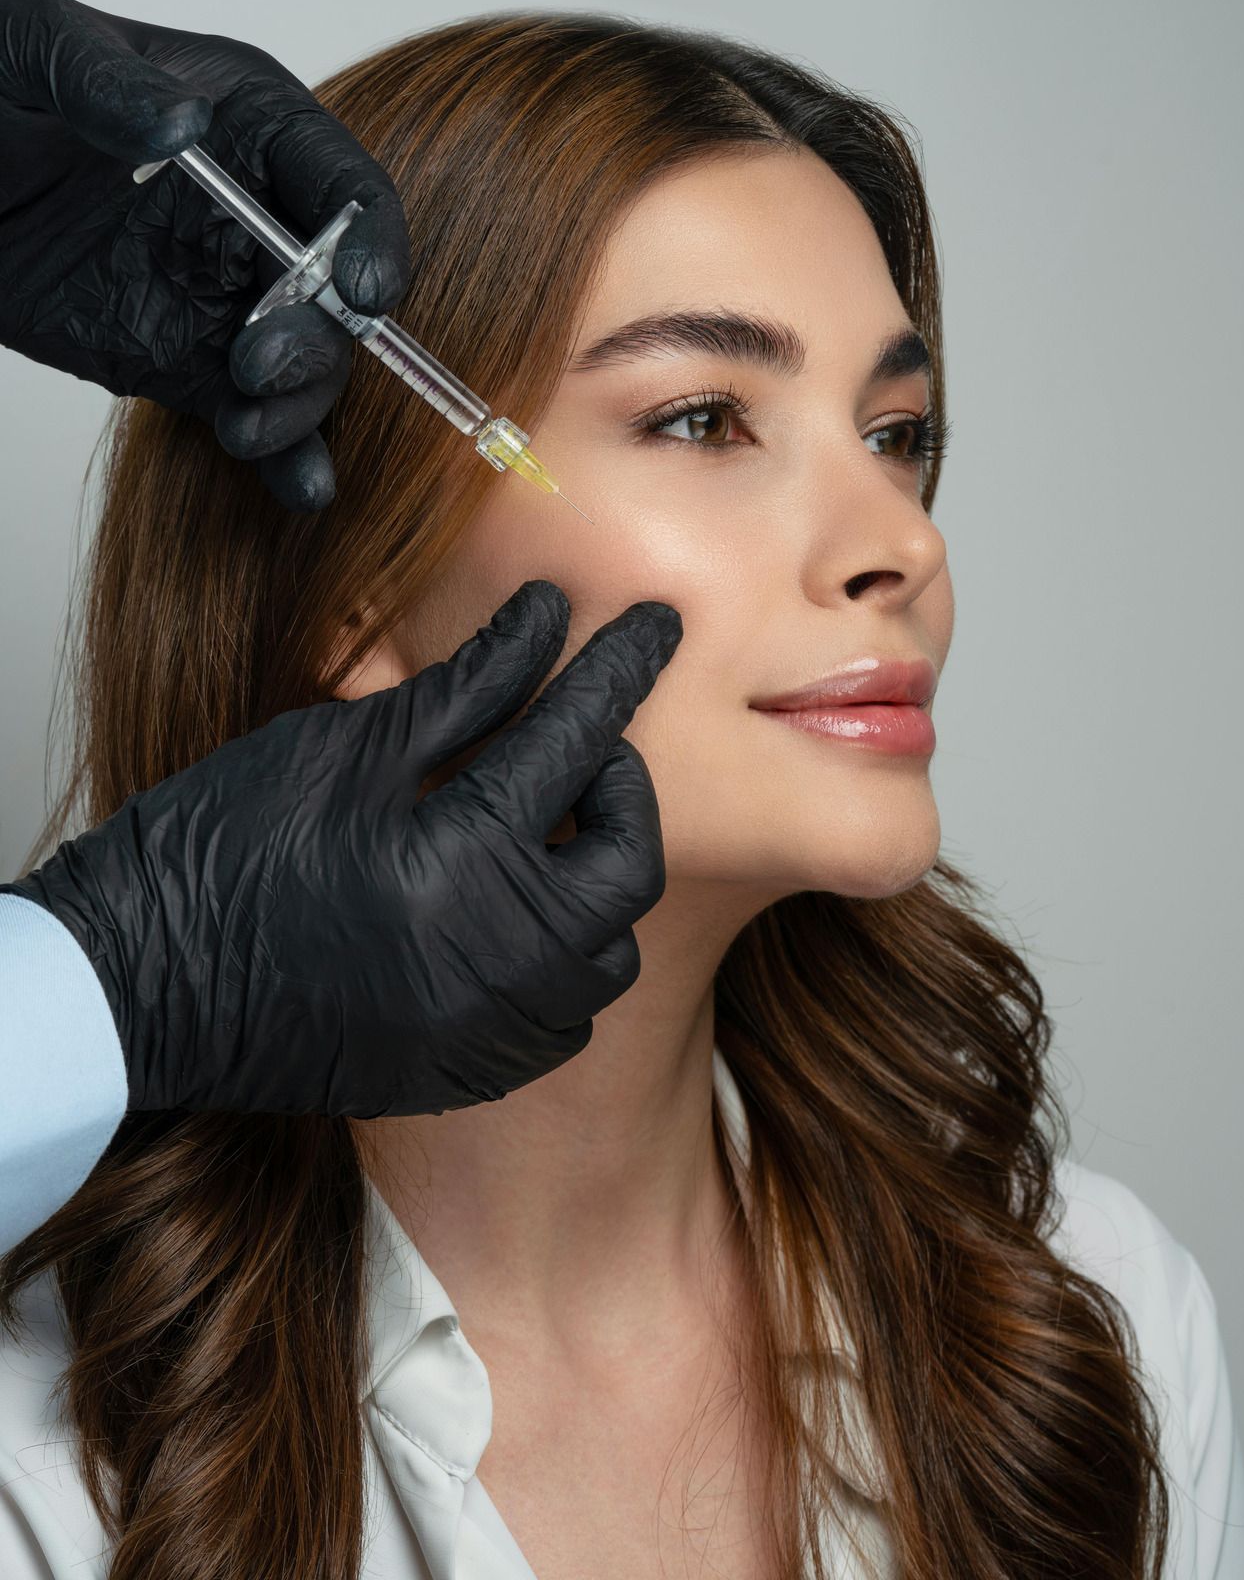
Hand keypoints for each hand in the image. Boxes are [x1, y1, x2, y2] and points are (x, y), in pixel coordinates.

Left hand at [0, 0, 410, 511]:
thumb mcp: (31, 52)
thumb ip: (104, 80)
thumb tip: (183, 124)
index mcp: (252, 128)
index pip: (349, 188)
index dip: (374, 241)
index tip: (360, 291)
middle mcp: (259, 220)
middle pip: (340, 295)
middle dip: (320, 341)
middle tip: (253, 363)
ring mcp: (230, 300)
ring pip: (309, 368)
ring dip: (298, 409)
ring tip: (243, 427)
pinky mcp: (192, 364)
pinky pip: (258, 415)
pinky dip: (286, 458)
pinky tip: (300, 487)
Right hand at [1, 581, 683, 1116]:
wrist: (139, 984)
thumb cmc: (219, 849)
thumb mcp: (340, 746)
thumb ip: (466, 690)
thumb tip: (544, 622)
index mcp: (460, 858)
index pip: (577, 739)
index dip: (621, 668)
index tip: (656, 625)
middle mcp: (497, 958)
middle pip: (631, 862)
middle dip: (626, 789)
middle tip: (586, 747)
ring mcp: (488, 1029)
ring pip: (612, 952)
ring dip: (598, 882)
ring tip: (545, 834)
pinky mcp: (468, 1070)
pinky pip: (565, 1019)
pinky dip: (563, 959)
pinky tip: (515, 915)